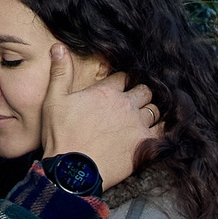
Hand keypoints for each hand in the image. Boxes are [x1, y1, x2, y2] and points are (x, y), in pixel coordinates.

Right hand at [37, 45, 160, 189]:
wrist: (72, 171)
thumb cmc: (61, 136)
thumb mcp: (54, 100)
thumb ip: (60, 72)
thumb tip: (59, 47)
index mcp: (106, 91)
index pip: (124, 77)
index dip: (122, 82)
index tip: (119, 88)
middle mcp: (126, 104)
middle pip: (145, 90)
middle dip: (140, 94)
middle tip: (132, 103)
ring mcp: (137, 124)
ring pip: (155, 109)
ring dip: (150, 112)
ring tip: (142, 118)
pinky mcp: (145, 143)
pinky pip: (163, 130)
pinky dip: (162, 129)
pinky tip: (156, 131)